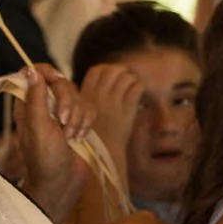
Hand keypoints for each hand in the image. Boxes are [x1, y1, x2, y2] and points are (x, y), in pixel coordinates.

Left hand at [15, 66, 89, 222]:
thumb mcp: (38, 127)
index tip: (56, 81)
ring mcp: (62, 113)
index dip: (48, 74)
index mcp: (28, 104)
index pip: (36, 73)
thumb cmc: (45, 158)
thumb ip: (35, 98)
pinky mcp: (79, 122)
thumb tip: (30, 70)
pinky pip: (89, 109)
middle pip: (62, 83)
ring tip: (70, 136)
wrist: (63, 182)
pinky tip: (80, 137)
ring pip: (78, 96)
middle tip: (63, 123)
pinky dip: (87, 123)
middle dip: (68, 103)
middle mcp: (45, 105)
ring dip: (78, 117)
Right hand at [79, 62, 142, 189]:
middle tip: (126, 80)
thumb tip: (101, 84)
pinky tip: (138, 96)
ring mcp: (114, 101)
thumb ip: (89, 97)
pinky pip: (137, 88)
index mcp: (86, 95)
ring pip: (127, 77)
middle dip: (122, 72)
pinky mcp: (128, 109)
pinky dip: (140, 88)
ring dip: (132, 80)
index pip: (98, 70)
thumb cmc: (92, 136)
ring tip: (133, 88)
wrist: (102, 153)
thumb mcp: (82, 113)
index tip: (111, 77)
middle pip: (114, 70)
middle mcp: (99, 95)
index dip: (106, 69)